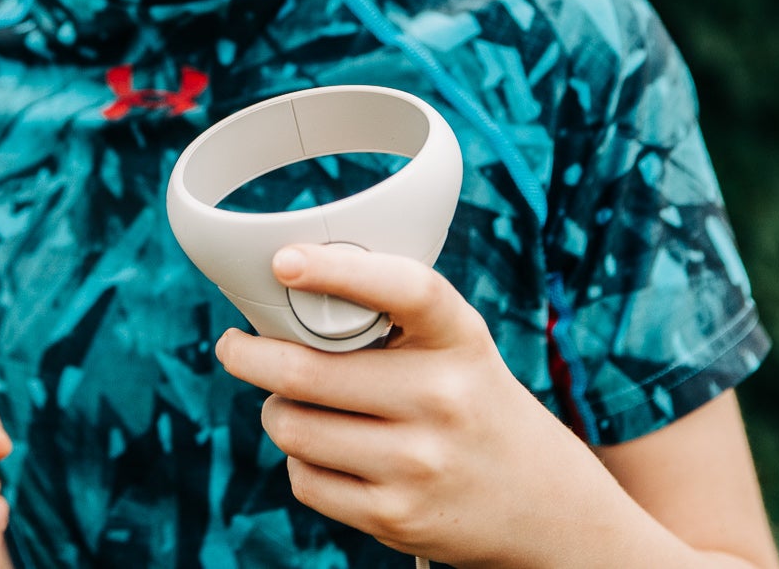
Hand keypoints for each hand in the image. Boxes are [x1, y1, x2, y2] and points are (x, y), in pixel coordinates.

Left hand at [214, 244, 632, 568]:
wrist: (542, 503)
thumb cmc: (472, 402)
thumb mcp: (456, 347)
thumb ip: (390, 319)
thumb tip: (282, 297)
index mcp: (459, 338)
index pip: (405, 290)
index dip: (338, 270)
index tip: (283, 261)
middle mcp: (443, 398)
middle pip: (304, 371)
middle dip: (248, 356)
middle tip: (235, 346)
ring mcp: (419, 463)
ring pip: (292, 426)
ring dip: (277, 412)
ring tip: (294, 404)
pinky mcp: (395, 516)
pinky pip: (304, 479)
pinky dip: (301, 461)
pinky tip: (328, 451)